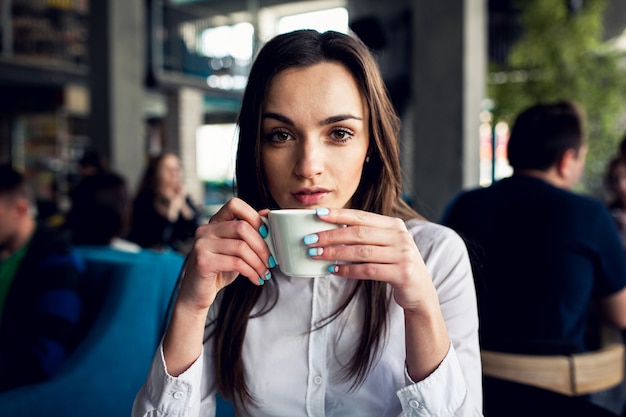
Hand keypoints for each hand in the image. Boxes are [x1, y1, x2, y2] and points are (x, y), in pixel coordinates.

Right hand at [176, 198, 272, 313]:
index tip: (267, 233)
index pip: (235, 204)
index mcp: (214, 222)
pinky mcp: (203, 262)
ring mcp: (202, 245)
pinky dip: (251, 272)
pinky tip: (256, 279)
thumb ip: (247, 233)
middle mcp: (205, 230)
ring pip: (241, 247)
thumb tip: (267, 213)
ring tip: (264, 273)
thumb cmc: (219, 271)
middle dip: (262, 246)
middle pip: (242, 227)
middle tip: (271, 260)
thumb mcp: (236, 250)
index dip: (254, 216)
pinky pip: (236, 263)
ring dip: (259, 263)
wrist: (196, 295)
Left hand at [305, 208, 436, 312]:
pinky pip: (368, 270)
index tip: (318, 215)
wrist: (420, 292)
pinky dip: (348, 270)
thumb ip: (366, 237)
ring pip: (361, 252)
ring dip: (335, 253)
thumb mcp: (386, 246)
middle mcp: (400, 237)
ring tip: (316, 255)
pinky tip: (333, 270)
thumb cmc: (396, 266)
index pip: (361, 216)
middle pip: (358, 233)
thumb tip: (330, 232)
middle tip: (310, 240)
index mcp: (394, 225)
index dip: (339, 215)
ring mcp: (403, 255)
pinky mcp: (402, 273)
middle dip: (330, 236)